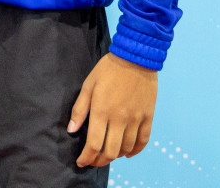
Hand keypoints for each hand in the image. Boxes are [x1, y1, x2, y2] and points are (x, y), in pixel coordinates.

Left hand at [68, 52, 157, 167]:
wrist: (136, 58)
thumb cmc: (108, 70)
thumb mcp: (88, 85)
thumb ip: (79, 109)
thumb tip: (71, 130)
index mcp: (102, 111)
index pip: (94, 144)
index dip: (87, 157)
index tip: (81, 162)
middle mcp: (119, 118)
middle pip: (110, 151)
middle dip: (99, 161)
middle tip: (93, 161)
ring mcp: (136, 119)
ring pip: (126, 148)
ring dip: (116, 156)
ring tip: (107, 155)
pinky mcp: (148, 117)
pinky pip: (143, 141)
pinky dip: (135, 151)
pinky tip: (127, 153)